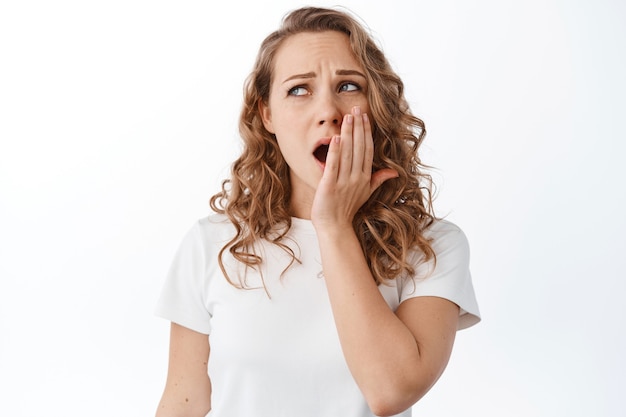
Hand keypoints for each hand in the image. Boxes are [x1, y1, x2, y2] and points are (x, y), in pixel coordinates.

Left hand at [311, 106, 397, 230]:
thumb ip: (379, 179)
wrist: (334, 226)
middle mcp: (357, 178)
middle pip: (359, 147)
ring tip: (347, 117)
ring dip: (348, 134)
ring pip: (348, 153)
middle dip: (358, 127)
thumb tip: (394, 172)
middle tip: (356, 108)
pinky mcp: (330, 186)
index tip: (364, 116)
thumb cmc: (347, 209)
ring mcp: (344, 182)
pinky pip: (334, 166)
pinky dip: (335, 152)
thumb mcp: (366, 193)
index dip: (366, 132)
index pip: (367, 149)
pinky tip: (335, 138)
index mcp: (365, 177)